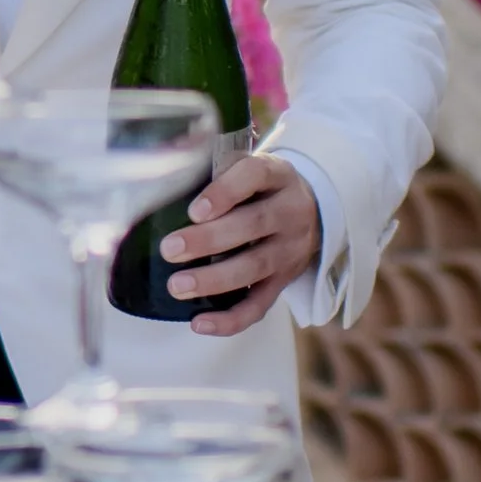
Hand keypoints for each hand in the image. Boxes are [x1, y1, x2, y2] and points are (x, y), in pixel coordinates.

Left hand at [164, 152, 320, 334]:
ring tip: (177, 286)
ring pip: (256, 267)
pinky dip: (231, 319)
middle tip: (170, 249)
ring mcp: (290, 250)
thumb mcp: (249, 166)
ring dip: (215, 280)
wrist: (313, 210)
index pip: (256, 175)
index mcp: (278, 175)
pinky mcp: (285, 281)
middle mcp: (290, 211)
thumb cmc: (261, 186)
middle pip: (254, 225)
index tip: (195, 209)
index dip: (226, 191)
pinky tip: (199, 323)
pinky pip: (261, 305)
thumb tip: (167, 158)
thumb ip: (214, 165)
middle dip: (210, 240)